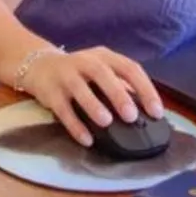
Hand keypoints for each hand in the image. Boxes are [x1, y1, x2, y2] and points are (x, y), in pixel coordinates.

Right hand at [23, 46, 165, 146]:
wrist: (39, 66)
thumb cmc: (80, 73)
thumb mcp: (102, 71)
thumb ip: (121, 86)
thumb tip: (146, 111)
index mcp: (104, 57)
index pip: (129, 68)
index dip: (145, 89)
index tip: (156, 111)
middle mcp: (85, 62)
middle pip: (103, 74)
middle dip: (118, 95)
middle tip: (131, 116)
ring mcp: (66, 75)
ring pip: (80, 89)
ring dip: (94, 105)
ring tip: (106, 122)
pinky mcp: (50, 92)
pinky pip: (62, 109)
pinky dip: (75, 125)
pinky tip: (86, 139)